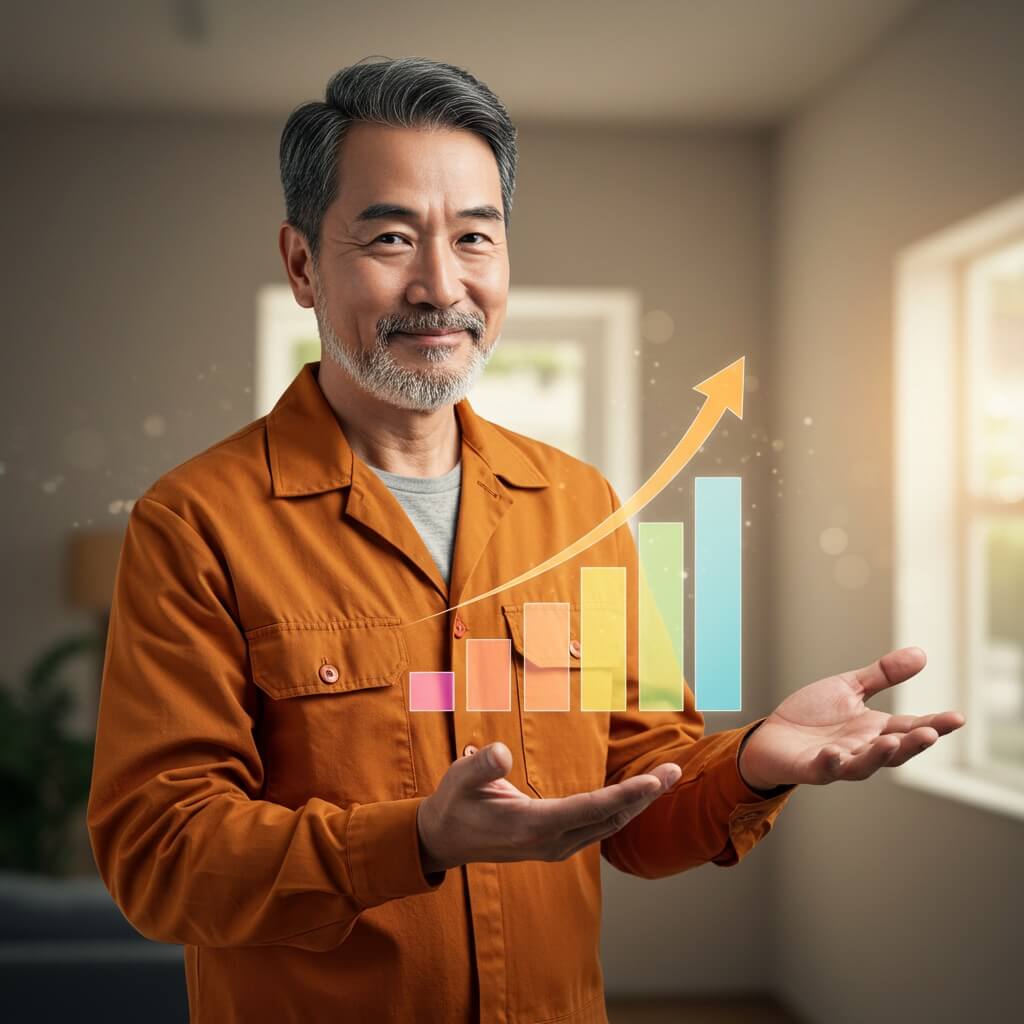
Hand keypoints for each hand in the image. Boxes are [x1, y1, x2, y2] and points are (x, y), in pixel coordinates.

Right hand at [416, 743, 682, 872]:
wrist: (444, 840)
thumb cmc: (453, 804)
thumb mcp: (459, 778)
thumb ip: (480, 765)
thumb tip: (499, 751)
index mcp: (533, 825)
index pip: (591, 808)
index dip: (625, 794)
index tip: (654, 780)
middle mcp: (551, 841)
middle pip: (610, 818)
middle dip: (644, 795)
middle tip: (675, 770)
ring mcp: (555, 846)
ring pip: (608, 825)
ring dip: (637, 802)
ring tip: (664, 778)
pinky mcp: (556, 843)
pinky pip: (598, 827)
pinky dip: (621, 809)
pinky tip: (636, 795)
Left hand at [738, 646, 965, 788]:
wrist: (773, 736)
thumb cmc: (813, 715)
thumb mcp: (849, 688)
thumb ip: (883, 675)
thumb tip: (922, 654)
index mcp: (875, 729)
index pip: (910, 727)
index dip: (934, 724)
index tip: (957, 717)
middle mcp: (862, 748)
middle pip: (894, 750)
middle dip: (913, 744)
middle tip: (931, 733)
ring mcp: (839, 760)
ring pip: (864, 764)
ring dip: (879, 755)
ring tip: (892, 742)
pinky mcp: (813, 767)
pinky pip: (824, 768)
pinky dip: (831, 763)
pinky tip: (835, 754)